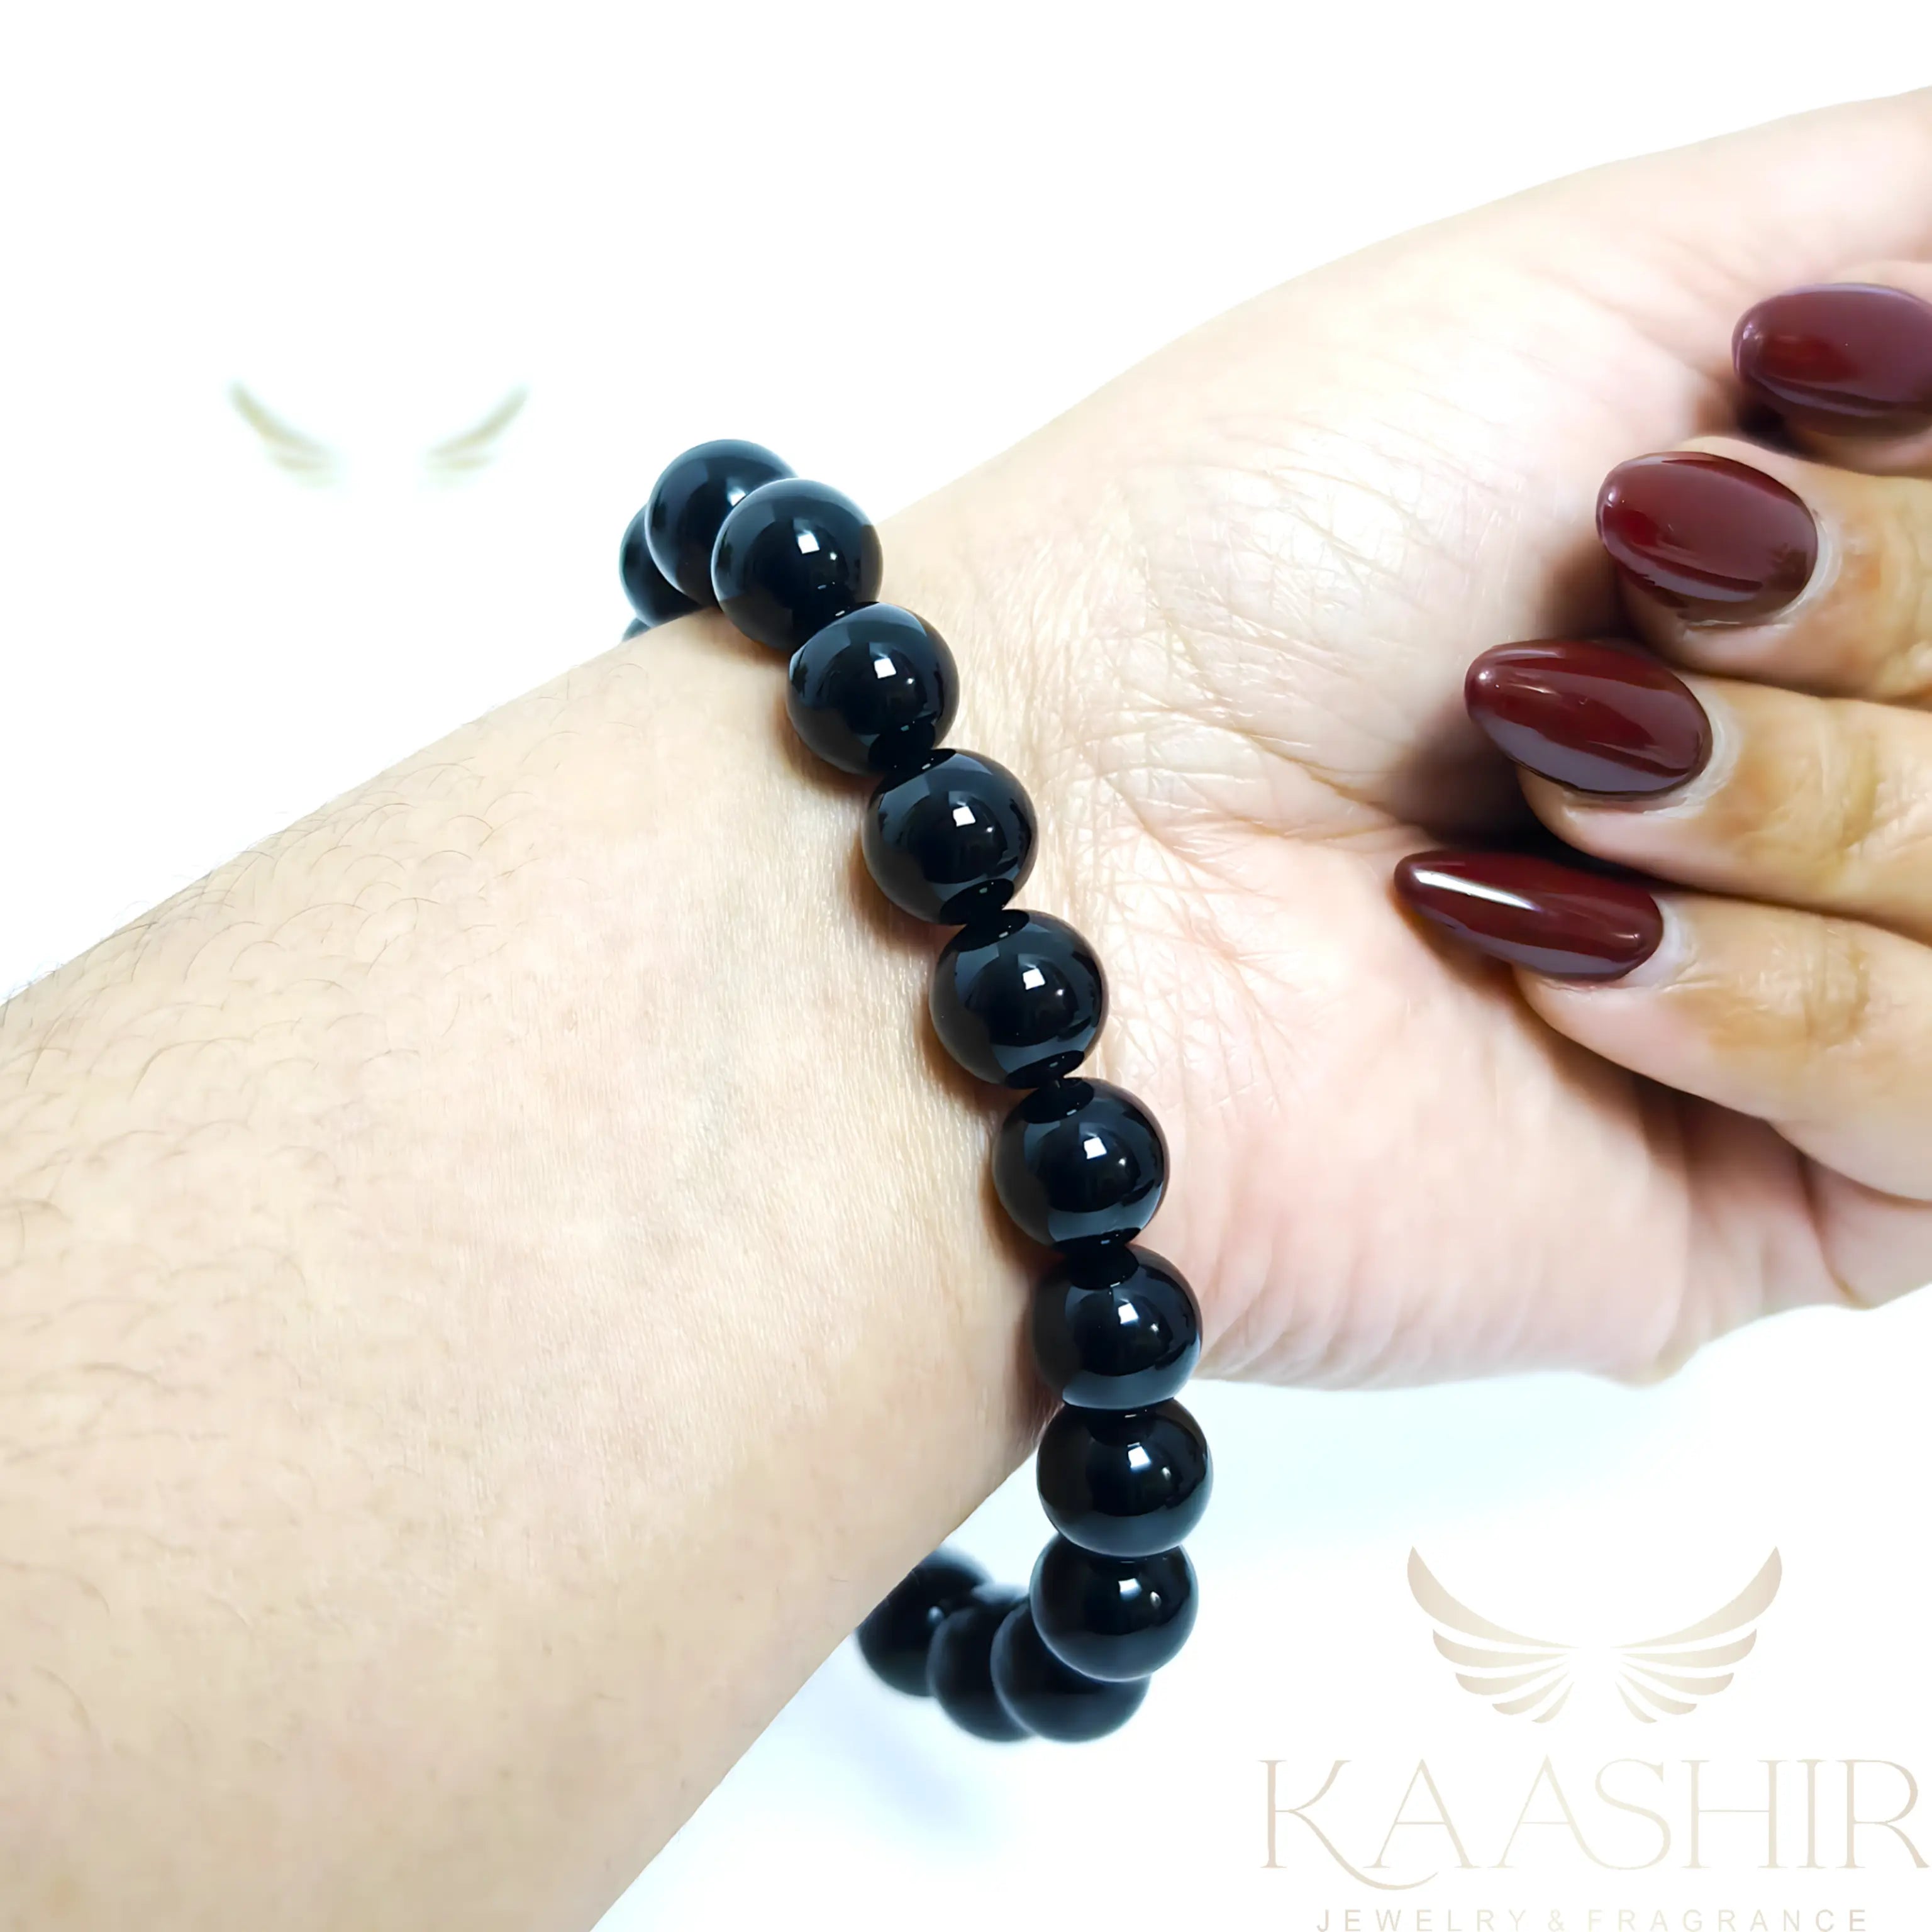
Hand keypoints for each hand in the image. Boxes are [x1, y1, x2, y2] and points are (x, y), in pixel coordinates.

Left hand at [886, 91, 1931, 1384]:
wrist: (1056, 857)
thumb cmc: (1260, 543)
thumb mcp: (1615, 278)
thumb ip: (1914, 226)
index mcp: (1808, 580)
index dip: (1920, 483)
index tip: (1762, 399)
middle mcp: (1825, 779)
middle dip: (1868, 612)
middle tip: (1623, 611)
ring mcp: (1818, 993)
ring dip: (1795, 803)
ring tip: (1546, 792)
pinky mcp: (1790, 1202)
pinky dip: (1768, 1001)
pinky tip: (1557, 971)